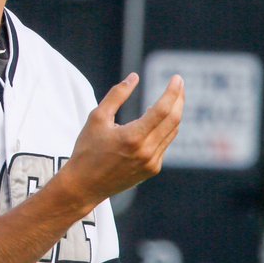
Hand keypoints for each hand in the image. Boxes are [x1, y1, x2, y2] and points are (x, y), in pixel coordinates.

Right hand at [59, 73, 183, 205]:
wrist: (84, 185)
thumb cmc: (87, 149)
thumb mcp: (96, 118)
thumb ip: (117, 95)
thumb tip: (134, 77)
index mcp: (133, 137)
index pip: (162, 110)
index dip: (172, 92)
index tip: (177, 78)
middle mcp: (147, 151)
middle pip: (173, 120)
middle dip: (179, 99)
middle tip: (178, 84)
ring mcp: (152, 163)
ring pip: (172, 132)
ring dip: (174, 113)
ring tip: (171, 98)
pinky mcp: (152, 169)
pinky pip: (165, 144)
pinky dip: (165, 128)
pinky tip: (157, 120)